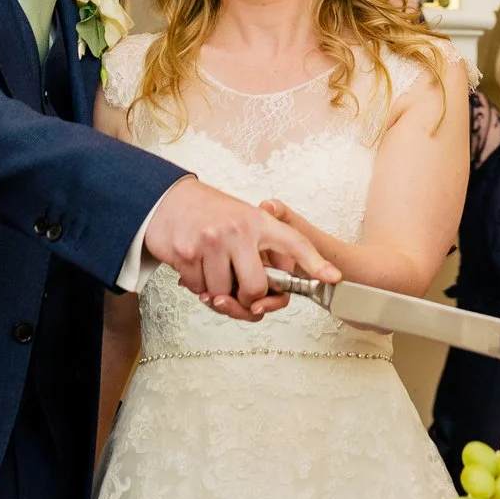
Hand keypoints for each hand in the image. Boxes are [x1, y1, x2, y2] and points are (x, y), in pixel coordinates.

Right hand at [144, 177, 336, 321]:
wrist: (167, 200)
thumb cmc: (209, 215)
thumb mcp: (242, 221)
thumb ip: (259, 252)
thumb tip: (267, 296)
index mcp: (258, 221)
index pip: (294, 241)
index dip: (315, 262)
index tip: (333, 277)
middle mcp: (238, 230)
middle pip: (256, 288)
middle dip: (247, 298)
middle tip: (237, 291)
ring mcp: (211, 241)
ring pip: (223, 295)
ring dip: (216, 293)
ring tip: (211, 269)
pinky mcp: (186, 254)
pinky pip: (199, 290)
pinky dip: (197, 287)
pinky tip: (195, 267)